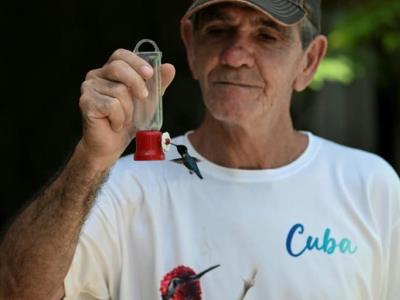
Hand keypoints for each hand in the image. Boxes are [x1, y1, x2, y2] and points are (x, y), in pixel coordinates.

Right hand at [77, 48, 175, 167]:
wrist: (112, 145)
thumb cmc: (128, 121)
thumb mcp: (148, 101)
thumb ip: (158, 84)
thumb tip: (169, 67)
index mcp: (110, 71)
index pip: (120, 55)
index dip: (136, 61)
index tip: (149, 73)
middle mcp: (96, 76)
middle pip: (118, 67)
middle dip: (136, 82)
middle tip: (144, 98)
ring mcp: (89, 88)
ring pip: (118, 90)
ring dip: (129, 109)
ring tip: (125, 119)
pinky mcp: (86, 102)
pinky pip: (112, 105)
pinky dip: (120, 118)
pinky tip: (116, 124)